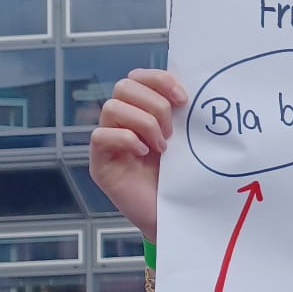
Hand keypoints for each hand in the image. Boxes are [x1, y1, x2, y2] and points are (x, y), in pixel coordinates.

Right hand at [89, 70, 188, 245]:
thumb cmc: (183, 176)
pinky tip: (144, 154)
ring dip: (143, 123)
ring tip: (162, 147)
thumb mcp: (186, 138)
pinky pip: (100, 136)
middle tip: (172, 132)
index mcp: (142, 110)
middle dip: (154, 105)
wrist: (179, 214)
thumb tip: (192, 85)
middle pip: (124, 86)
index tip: (184, 99)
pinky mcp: (100, 163)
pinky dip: (126, 140)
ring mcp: (109, 142)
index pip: (138, 76)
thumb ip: (182, 112)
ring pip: (111, 107)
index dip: (159, 80)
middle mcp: (122, 122)